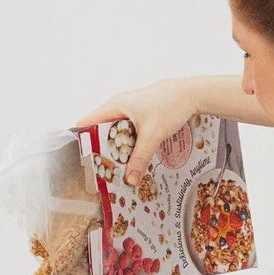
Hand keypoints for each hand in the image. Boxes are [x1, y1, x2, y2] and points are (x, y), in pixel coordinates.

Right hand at [74, 79, 199, 183]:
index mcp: (114, 106)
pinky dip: (128, 147)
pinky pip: (127, 134)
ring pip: (115, 135)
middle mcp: (118, 108)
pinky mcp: (139, 117)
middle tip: (102, 172)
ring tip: (117, 171)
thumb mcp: (153, 135)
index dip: (82, 142)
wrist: (191, 94)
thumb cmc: (170, 106)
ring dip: (116, 152)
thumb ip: (140, 159)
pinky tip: (134, 161)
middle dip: (100, 152)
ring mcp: (129, 112)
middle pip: (100, 132)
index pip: (86, 123)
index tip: (84, 162)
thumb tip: (130, 180)